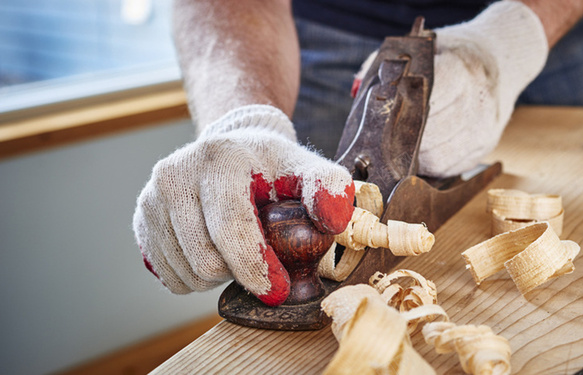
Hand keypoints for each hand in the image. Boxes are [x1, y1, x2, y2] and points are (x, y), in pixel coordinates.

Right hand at [133, 105, 353, 305]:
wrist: (234, 151)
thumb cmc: (275, 168)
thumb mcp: (309, 169)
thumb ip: (329, 189)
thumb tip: (333, 218)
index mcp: (219, 159)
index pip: (230, 226)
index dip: (254, 266)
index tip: (276, 290)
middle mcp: (175, 174)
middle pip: (205, 259)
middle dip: (239, 272)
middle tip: (261, 259)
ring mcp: (151, 197)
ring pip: (186, 273)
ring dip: (219, 276)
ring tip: (237, 251)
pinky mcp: (141, 220)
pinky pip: (169, 277)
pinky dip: (197, 279)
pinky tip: (214, 253)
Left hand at [355, 1, 548, 176]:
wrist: (503, 58)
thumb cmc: (455, 53)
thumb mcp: (425, 46)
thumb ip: (390, 62)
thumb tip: (358, 91)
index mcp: (461, 70)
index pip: (422, 103)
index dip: (397, 116)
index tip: (380, 119)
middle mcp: (477, 101)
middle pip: (427, 136)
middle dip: (400, 142)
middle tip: (381, 141)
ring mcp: (484, 127)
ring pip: (436, 158)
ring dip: (411, 158)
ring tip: (398, 148)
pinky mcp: (485, 146)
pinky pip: (448, 167)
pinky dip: (428, 165)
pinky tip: (419, 152)